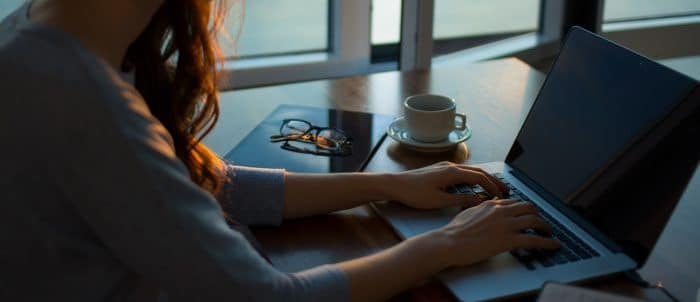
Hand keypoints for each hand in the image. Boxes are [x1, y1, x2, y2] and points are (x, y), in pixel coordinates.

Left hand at [388, 161, 508, 208]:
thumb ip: (461, 200)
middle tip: (505, 190)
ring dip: (483, 178)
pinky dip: (472, 177)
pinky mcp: (439, 169)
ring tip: (493, 188)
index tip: (501, 196)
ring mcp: (444, 166)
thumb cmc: (414, 193)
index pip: (479, 177)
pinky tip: (473, 185)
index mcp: (452, 172)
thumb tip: (479, 200)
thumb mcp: (439, 201)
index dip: (492, 186)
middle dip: (493, 180)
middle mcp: (451, 166)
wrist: (395, 184)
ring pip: (470, 170)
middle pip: (478, 171)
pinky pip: (461, 172)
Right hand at [430, 199, 559, 266]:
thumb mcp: (468, 212)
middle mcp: (502, 211)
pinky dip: (548, 242)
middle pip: (529, 208)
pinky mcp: (509, 240)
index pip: (515, 202)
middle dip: (538, 215)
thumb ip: (482, 207)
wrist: (449, 242)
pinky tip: (554, 246)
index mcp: (492, 205)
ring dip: (546, 227)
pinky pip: (534, 239)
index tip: (528, 214)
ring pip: (535, 220)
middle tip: (541, 223)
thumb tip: (489, 203)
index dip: (524, 209)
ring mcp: (506, 225)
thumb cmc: (454, 231)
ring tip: (549, 234)